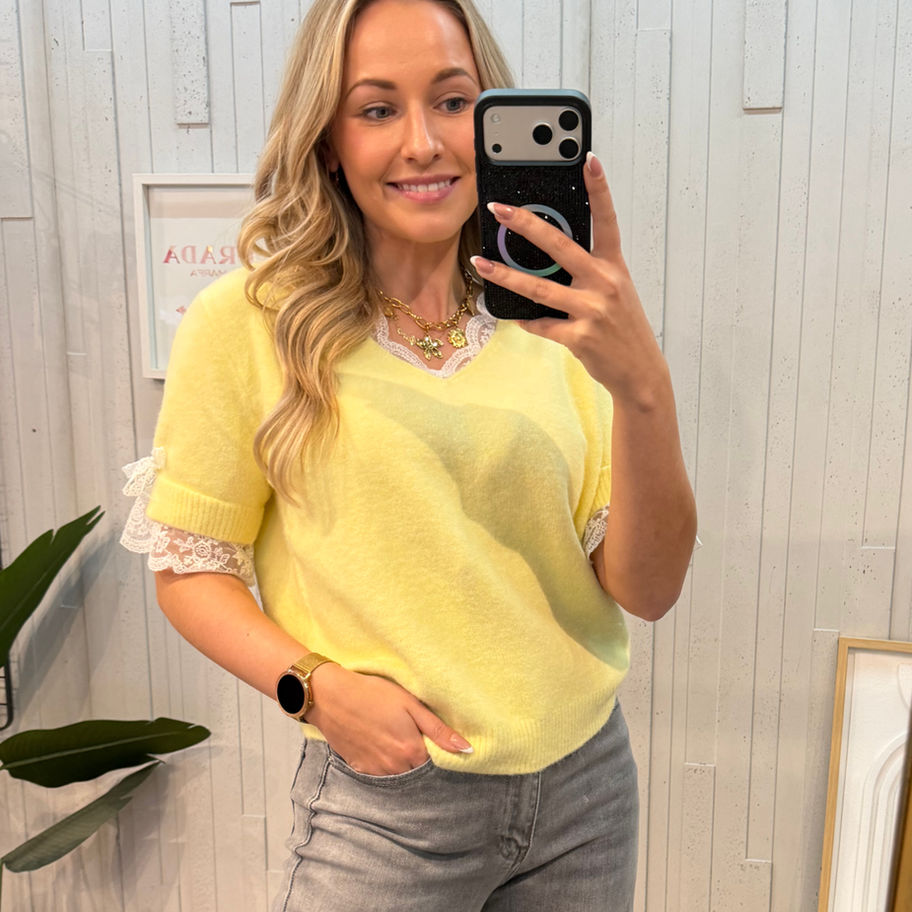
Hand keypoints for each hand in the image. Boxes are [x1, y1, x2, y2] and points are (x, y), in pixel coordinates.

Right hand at [304, 664, 472, 775]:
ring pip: (399, 776)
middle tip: (416, 741)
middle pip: (418, 773)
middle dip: (422, 763)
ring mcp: (376, 771)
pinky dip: (386, 765)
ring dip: (404, 766)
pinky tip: (381, 746)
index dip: (440, 756)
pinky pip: (381, 775)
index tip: (439, 746)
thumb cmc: (373, 694)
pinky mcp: (360, 769)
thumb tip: (467, 750)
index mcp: (412, 751)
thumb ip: (438, 730)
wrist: (330, 697)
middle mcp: (395, 768)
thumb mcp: (410, 704)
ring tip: (398, 742)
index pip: (436, 765)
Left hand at [472, 152, 667, 408]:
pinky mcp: (580, 337)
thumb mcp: (614, 292)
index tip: (587, 159)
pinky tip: (510, 314)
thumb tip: (547, 257)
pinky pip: (541, 324)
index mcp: (614, 267)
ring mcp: (592, 311)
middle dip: (526, 224)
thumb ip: (587, 272)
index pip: (607, 220)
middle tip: (499, 209)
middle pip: (559, 246)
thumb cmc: (622, 328)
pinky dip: (524, 320)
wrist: (640, 372)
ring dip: (505, 276)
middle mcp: (605, 283)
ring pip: (539, 288)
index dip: (598, 188)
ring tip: (481, 263)